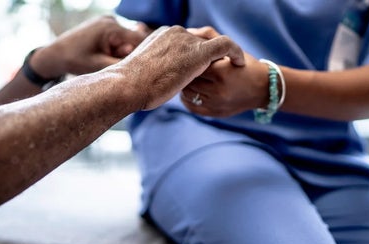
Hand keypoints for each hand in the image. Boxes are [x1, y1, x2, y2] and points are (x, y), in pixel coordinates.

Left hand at [32, 16, 145, 77]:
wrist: (55, 54)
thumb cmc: (75, 61)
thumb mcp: (100, 66)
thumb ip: (123, 64)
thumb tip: (143, 66)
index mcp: (111, 28)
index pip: (140, 39)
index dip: (145, 53)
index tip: (146, 67)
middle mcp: (111, 20)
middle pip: (135, 39)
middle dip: (131, 53)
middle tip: (117, 64)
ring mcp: (108, 21)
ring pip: (128, 38)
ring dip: (123, 51)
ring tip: (107, 59)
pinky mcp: (105, 25)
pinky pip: (120, 37)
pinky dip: (117, 47)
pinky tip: (106, 54)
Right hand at [110, 26, 244, 109]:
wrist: (128, 85)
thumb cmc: (131, 85)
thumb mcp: (143, 71)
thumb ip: (155, 68)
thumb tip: (155, 78)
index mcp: (163, 35)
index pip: (186, 39)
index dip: (195, 51)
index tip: (201, 66)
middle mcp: (176, 33)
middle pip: (200, 39)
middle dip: (210, 52)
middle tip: (222, 66)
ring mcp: (187, 41)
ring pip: (213, 42)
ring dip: (223, 55)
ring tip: (232, 66)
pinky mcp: (198, 52)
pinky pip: (225, 45)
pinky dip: (235, 52)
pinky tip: (240, 63)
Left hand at [179, 27, 270, 117]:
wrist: (264, 88)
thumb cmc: (246, 65)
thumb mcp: (232, 49)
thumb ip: (211, 38)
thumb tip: (189, 33)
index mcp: (222, 72)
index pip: (193, 64)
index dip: (189, 59)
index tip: (189, 55)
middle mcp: (218, 90)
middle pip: (188, 80)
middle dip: (185, 72)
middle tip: (185, 67)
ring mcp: (216, 104)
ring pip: (187, 94)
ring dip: (185, 85)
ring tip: (189, 78)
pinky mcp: (215, 113)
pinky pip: (192, 107)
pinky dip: (187, 98)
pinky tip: (192, 91)